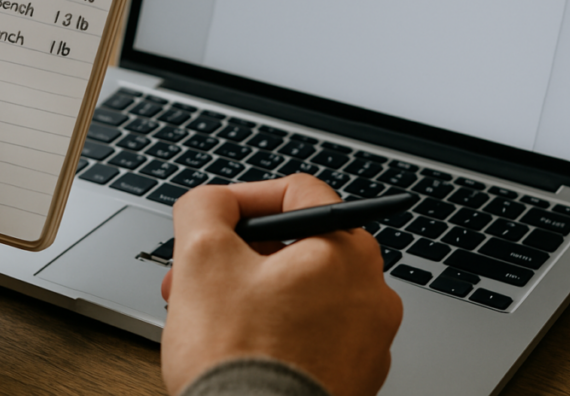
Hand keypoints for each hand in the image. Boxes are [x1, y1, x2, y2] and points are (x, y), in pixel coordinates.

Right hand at [160, 174, 401, 395]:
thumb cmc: (238, 357)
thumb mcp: (202, 256)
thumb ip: (205, 207)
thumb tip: (213, 202)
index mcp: (348, 253)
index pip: (300, 193)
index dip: (245, 197)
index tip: (215, 217)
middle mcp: (372, 294)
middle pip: (298, 245)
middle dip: (239, 254)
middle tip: (197, 272)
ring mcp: (367, 342)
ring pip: (301, 292)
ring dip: (250, 292)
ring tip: (207, 314)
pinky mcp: (353, 379)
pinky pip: (311, 335)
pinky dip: (274, 331)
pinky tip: (238, 347)